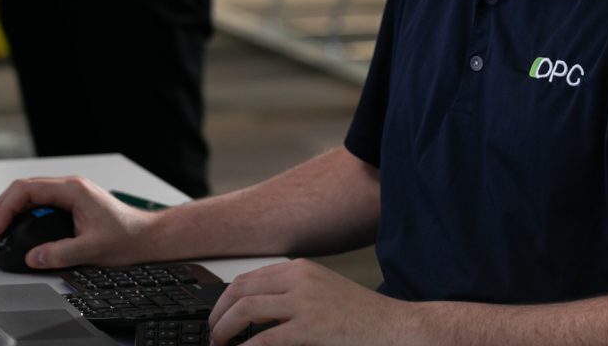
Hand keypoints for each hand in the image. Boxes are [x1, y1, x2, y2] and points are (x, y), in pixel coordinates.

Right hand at [0, 175, 153, 268]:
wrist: (146, 236)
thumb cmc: (127, 236)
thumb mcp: (92, 248)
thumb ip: (61, 253)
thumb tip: (33, 256)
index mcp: (73, 190)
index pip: (27, 190)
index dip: (5, 208)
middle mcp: (70, 187)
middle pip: (24, 189)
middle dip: (1, 209)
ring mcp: (70, 194)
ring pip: (30, 195)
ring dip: (10, 212)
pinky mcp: (70, 204)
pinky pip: (39, 204)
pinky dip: (23, 215)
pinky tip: (16, 230)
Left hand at [208, 260, 410, 345]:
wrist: (394, 327)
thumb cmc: (362, 316)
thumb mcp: (324, 293)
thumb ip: (294, 296)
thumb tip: (261, 312)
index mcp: (301, 269)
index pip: (249, 278)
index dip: (226, 299)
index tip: (219, 316)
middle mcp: (299, 279)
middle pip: (241, 289)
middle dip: (219, 312)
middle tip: (213, 333)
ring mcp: (305, 302)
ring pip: (245, 308)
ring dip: (224, 328)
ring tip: (220, 344)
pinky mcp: (310, 327)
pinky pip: (264, 338)